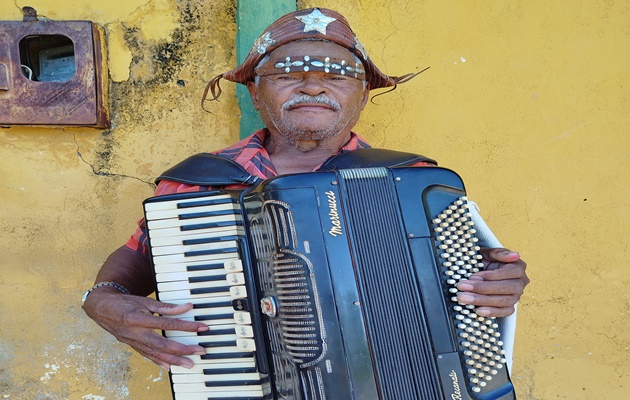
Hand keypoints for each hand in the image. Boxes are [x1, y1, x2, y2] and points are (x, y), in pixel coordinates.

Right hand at [83, 288, 208, 369]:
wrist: (101, 308)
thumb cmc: (125, 302)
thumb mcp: (145, 301)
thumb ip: (166, 306)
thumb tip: (187, 307)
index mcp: (139, 319)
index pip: (168, 324)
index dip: (186, 327)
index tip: (202, 328)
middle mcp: (135, 334)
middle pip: (163, 345)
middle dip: (183, 350)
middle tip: (200, 351)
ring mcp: (132, 342)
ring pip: (156, 354)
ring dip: (174, 360)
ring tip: (190, 364)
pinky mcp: (131, 346)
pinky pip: (147, 356)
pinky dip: (159, 362)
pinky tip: (169, 367)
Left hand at [455, 248, 528, 317]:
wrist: (480, 271)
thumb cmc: (484, 260)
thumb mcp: (487, 253)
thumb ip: (498, 253)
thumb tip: (515, 255)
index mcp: (518, 266)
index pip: (510, 272)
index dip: (492, 275)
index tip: (473, 276)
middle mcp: (520, 282)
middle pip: (507, 288)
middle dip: (482, 289)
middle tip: (462, 287)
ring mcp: (516, 296)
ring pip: (504, 301)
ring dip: (483, 300)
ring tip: (464, 298)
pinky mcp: (509, 307)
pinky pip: (504, 312)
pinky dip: (491, 312)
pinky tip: (477, 310)